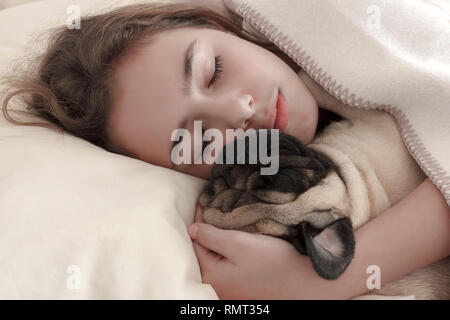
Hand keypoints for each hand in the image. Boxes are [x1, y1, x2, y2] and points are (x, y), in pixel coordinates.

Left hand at [188, 205, 309, 298]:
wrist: (303, 283)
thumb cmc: (271, 263)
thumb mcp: (237, 244)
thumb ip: (211, 236)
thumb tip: (191, 229)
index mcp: (211, 274)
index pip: (196, 241)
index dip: (199, 218)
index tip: (203, 200)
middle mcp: (217, 284)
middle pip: (205, 250)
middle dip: (208, 228)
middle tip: (212, 207)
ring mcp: (230, 287)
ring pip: (217, 256)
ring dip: (219, 238)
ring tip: (223, 220)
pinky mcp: (243, 285)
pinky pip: (228, 264)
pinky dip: (229, 249)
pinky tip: (236, 238)